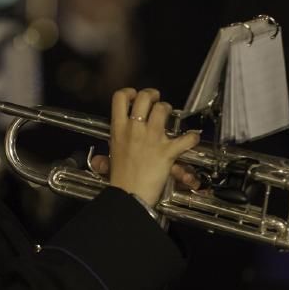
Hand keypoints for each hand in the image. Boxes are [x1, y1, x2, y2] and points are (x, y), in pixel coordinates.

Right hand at [106, 88, 201, 205]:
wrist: (129, 196)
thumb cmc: (120, 181)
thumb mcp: (110, 162)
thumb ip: (106, 157)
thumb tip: (97, 161)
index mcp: (118, 129)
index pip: (120, 98)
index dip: (130, 93)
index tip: (135, 96)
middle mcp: (134, 129)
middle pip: (144, 97)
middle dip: (153, 95)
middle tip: (156, 101)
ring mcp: (152, 138)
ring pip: (163, 109)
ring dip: (168, 110)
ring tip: (169, 116)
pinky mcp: (167, 150)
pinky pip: (185, 138)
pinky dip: (191, 138)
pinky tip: (191, 138)